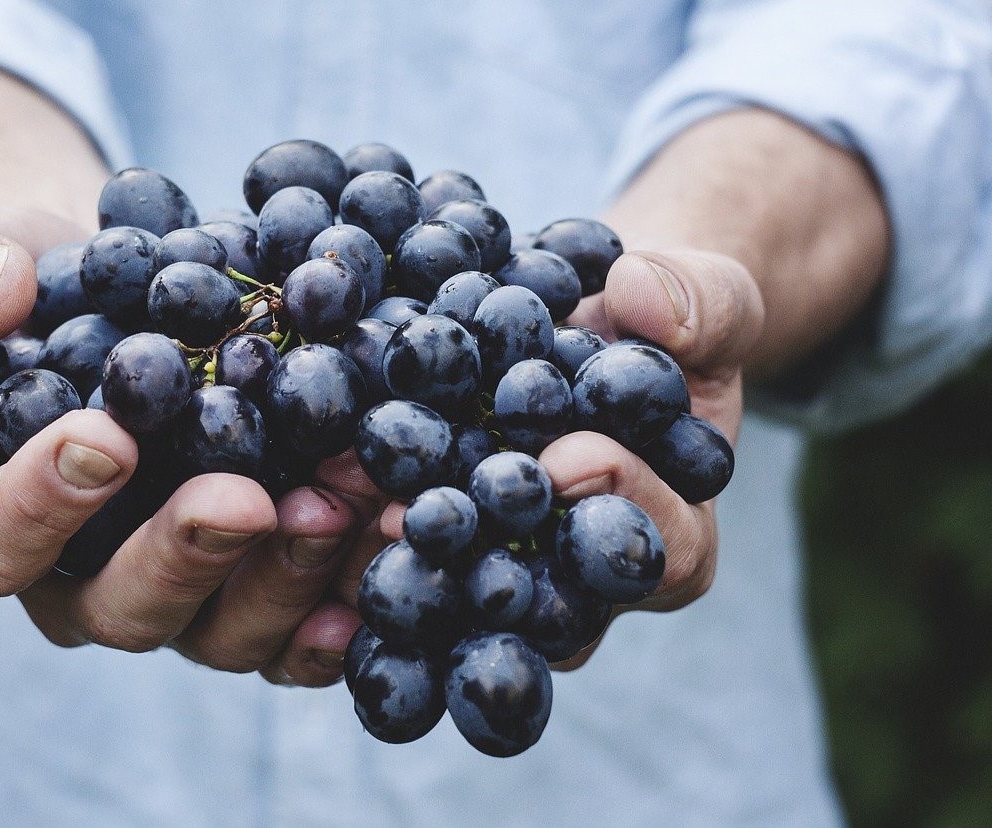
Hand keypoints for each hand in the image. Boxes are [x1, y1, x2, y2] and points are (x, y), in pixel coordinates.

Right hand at [0, 204, 384, 685]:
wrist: (122, 290)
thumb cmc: (23, 282)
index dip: (36, 506)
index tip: (104, 438)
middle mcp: (81, 580)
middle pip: (121, 608)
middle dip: (186, 556)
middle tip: (245, 499)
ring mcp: (179, 593)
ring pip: (224, 629)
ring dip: (290, 574)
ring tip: (348, 501)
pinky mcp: (257, 585)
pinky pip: (300, 625)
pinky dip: (348, 598)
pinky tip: (392, 546)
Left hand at [371, 247, 763, 668]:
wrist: (592, 326)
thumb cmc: (662, 324)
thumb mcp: (706, 299)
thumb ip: (700, 303)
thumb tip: (642, 297)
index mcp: (671, 536)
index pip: (661, 551)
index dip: (621, 506)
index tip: (569, 456)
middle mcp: (582, 581)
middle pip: (542, 600)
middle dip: (483, 553)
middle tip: (420, 512)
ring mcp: (504, 571)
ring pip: (456, 592)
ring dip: (396, 552)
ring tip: (340, 499)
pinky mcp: (437, 544)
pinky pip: (398, 553)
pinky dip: (350, 524)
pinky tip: (301, 486)